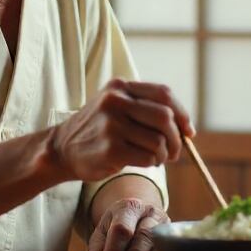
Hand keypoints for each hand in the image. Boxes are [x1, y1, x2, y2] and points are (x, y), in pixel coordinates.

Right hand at [48, 79, 191, 181]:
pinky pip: (148, 157)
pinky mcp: (110, 149)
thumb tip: (187, 129)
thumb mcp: (116, 107)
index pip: (164, 93)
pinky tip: (143, 162)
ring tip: (155, 157)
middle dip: (176, 138)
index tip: (188, 131)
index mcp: (120, 87)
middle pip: (165, 117)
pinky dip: (152, 163)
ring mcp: (112, 125)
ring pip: (159, 140)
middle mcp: (115, 102)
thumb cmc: (98, 130)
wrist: (62, 149)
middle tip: (175, 151)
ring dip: (164, 154)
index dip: (182, 114)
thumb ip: (146, 109)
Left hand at [80, 197, 168, 250]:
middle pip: (143, 233)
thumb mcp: (104, 232)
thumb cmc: (117, 226)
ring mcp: (164, 224)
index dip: (114, 248)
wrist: (141, 214)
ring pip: (160, 241)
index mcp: (129, 207)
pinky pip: (170, 249)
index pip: (121, 228)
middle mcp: (149, 212)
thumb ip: (96, 248)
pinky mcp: (173, 237)